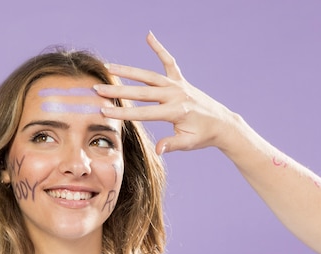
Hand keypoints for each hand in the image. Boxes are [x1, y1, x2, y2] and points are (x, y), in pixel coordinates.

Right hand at [94, 31, 237, 154]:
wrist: (222, 124)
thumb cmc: (203, 136)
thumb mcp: (188, 143)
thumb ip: (172, 144)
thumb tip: (158, 150)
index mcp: (175, 111)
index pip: (143, 113)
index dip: (122, 113)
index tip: (104, 110)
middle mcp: (174, 95)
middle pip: (141, 92)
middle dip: (118, 90)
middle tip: (98, 89)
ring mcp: (177, 85)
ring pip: (149, 76)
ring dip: (128, 71)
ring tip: (109, 67)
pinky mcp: (181, 81)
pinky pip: (169, 62)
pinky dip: (159, 49)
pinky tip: (149, 36)